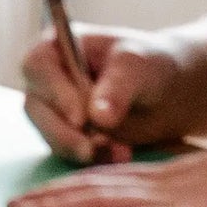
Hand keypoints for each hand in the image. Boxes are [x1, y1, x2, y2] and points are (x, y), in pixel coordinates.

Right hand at [19, 23, 204, 162]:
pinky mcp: (69, 136)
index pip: (38, 67)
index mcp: (56, 47)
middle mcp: (48, 79)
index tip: (81, 118)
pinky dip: (93, 159)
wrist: (170, 93)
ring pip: (49, 134)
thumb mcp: (138, 66)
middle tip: (94, 148)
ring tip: (121, 152)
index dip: (54, 92)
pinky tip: (120, 156)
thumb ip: (117, 87)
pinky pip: (69, 153)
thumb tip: (97, 117)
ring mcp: (56, 110)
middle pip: (36, 107)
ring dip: (81, 149)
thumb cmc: (150, 64)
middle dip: (64, 132)